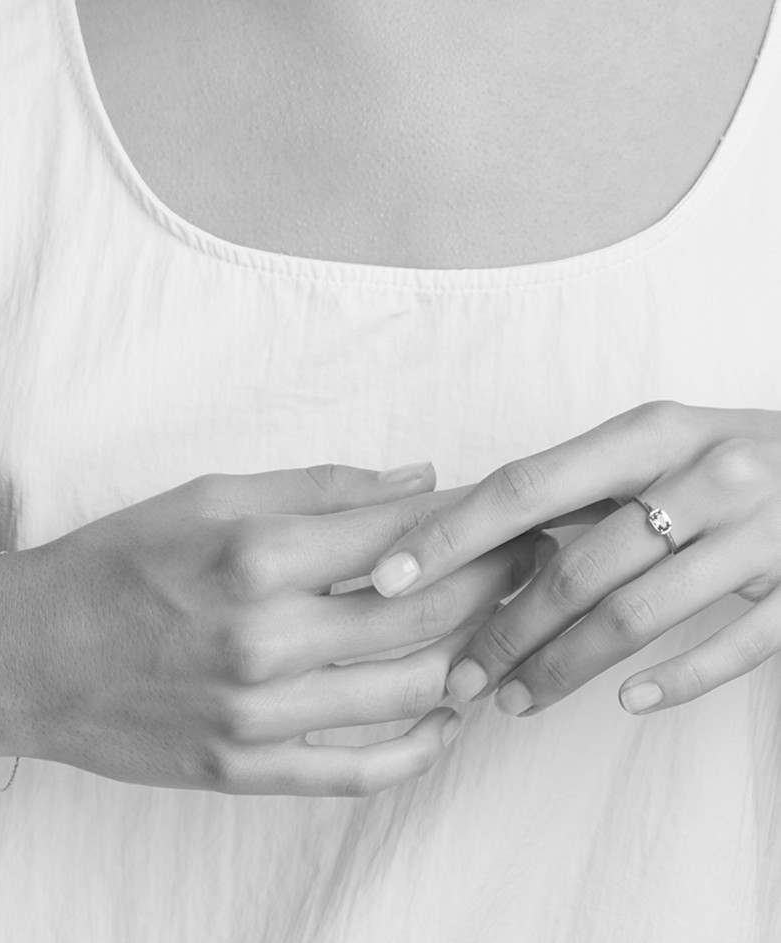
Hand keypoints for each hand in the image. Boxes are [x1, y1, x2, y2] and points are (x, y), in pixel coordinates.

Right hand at [5, 462, 541, 796]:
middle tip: (535, 562)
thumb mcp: (209, 494)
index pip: (404, 534)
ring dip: (470, 658)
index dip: (475, 520)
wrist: (26, 653)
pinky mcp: (245, 771)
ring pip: (408, 693)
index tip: (519, 509)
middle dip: (497, 582)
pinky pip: (359, 772)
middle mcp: (266, 639)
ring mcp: (257, 716)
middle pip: (426, 614)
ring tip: (498, 630)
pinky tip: (447, 717)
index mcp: (258, 555)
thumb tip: (419, 476)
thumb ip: (320, 487)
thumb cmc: (117, 559)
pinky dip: (419, 747)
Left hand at [369, 402, 780, 718]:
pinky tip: (622, 701)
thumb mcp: (657, 441)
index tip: (388, 577)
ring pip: (638, 616)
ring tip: (513, 700)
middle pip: (576, 565)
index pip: (527, 486)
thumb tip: (461, 524)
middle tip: (455, 675)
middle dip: (503, 628)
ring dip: (563, 667)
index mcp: (651, 432)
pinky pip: (732, 649)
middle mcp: (705, 476)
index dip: (452, 535)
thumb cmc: (726, 453)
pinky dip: (673, 680)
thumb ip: (577, 481)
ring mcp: (760, 535)